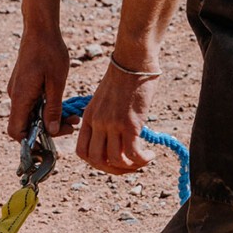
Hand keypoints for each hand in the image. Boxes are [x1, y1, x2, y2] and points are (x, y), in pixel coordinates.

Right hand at [6, 26, 73, 140]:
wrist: (40, 28)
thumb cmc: (49, 51)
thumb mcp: (56, 83)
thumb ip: (52, 108)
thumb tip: (50, 131)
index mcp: (21, 97)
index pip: (16, 132)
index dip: (30, 142)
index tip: (50, 142)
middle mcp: (15, 96)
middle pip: (27, 125)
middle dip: (49, 130)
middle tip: (71, 125)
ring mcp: (18, 90)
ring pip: (31, 114)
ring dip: (50, 118)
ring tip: (73, 116)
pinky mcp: (23, 85)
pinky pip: (32, 103)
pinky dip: (46, 107)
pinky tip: (63, 104)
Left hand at [76, 57, 157, 174]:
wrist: (133, 62)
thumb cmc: (123, 79)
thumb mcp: (104, 100)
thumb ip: (104, 119)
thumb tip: (117, 140)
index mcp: (88, 117)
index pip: (82, 151)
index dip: (95, 163)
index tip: (110, 162)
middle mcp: (98, 123)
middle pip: (96, 160)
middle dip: (112, 170)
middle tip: (128, 167)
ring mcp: (112, 124)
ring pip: (115, 160)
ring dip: (130, 167)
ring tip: (143, 161)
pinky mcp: (130, 124)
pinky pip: (133, 154)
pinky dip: (142, 160)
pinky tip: (150, 156)